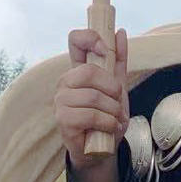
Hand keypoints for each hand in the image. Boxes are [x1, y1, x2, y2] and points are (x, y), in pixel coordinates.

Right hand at [54, 28, 128, 181]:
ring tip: (116, 119)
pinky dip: (108, 122)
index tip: (106, 49)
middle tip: (117, 101)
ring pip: (93, 96)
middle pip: (89, 71)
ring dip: (113, 110)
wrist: (102, 150)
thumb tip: (119, 32)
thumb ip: (119, 60)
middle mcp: (65, 82)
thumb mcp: (118, 87)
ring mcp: (61, 101)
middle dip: (112, 88)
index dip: (90, 38)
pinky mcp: (63, 120)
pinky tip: (110, 128)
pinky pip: (90, 115)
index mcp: (77, 70)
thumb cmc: (107, 116)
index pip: (75, 41)